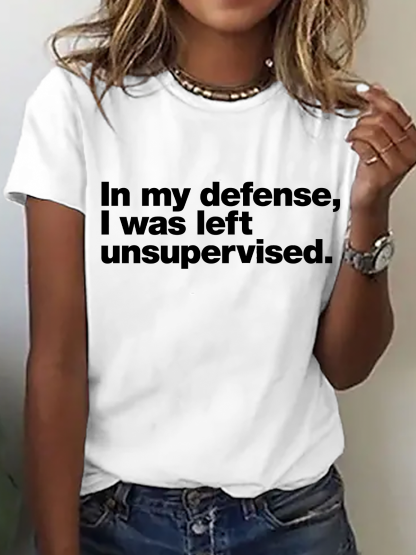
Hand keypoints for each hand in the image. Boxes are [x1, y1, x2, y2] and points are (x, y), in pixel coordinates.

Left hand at [345, 83, 415, 212]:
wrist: (370, 197)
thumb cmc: (375, 168)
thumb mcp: (381, 138)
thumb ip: (381, 114)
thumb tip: (377, 87)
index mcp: (413, 138)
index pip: (395, 110)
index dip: (377, 97)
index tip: (363, 90)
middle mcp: (410, 151)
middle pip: (382, 120)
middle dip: (363, 120)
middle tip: (356, 128)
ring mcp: (398, 163)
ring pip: (372, 132)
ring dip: (357, 132)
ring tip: (353, 138)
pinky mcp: (382, 173)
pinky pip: (364, 147)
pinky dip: (355, 144)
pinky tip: (354, 147)